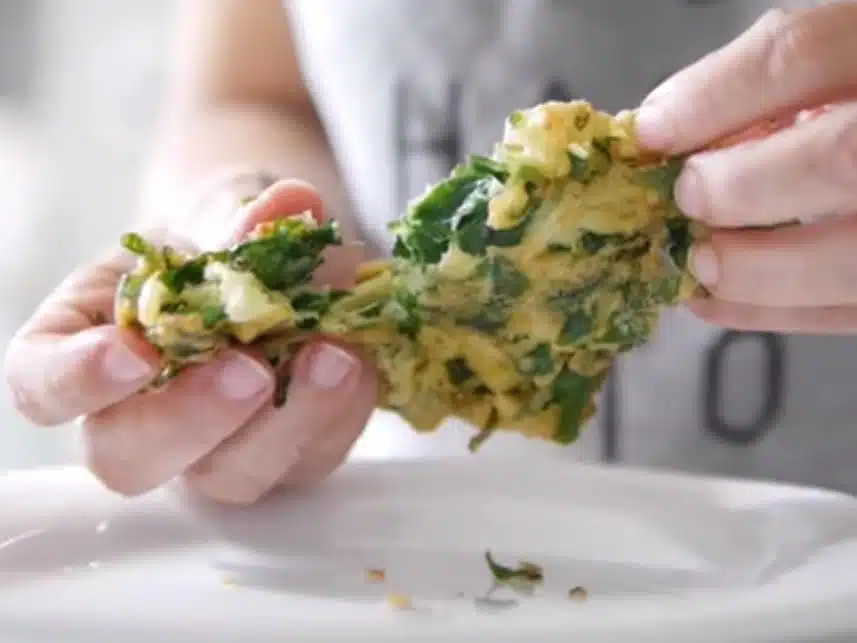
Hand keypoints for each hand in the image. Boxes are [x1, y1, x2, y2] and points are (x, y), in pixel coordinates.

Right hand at [4, 175, 376, 503]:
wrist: (269, 258)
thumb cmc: (214, 236)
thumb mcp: (218, 210)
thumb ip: (240, 217)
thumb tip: (293, 206)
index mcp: (85, 346)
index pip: (43, 386)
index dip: (77, 382)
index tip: (133, 354)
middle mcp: (140, 414)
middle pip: (130, 458)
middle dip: (191, 420)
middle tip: (249, 370)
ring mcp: (215, 448)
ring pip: (231, 477)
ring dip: (287, 425)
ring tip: (334, 357)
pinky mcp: (285, 455)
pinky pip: (310, 460)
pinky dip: (340, 415)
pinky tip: (360, 364)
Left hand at [634, 3, 856, 333]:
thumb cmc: (850, 97)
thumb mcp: (831, 56)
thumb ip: (768, 82)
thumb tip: (662, 127)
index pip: (809, 54)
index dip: (717, 97)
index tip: (650, 132)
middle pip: (842, 157)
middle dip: (742, 187)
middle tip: (688, 198)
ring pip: (852, 257)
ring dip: (757, 269)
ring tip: (700, 262)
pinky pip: (849, 308)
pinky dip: (774, 312)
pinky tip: (715, 300)